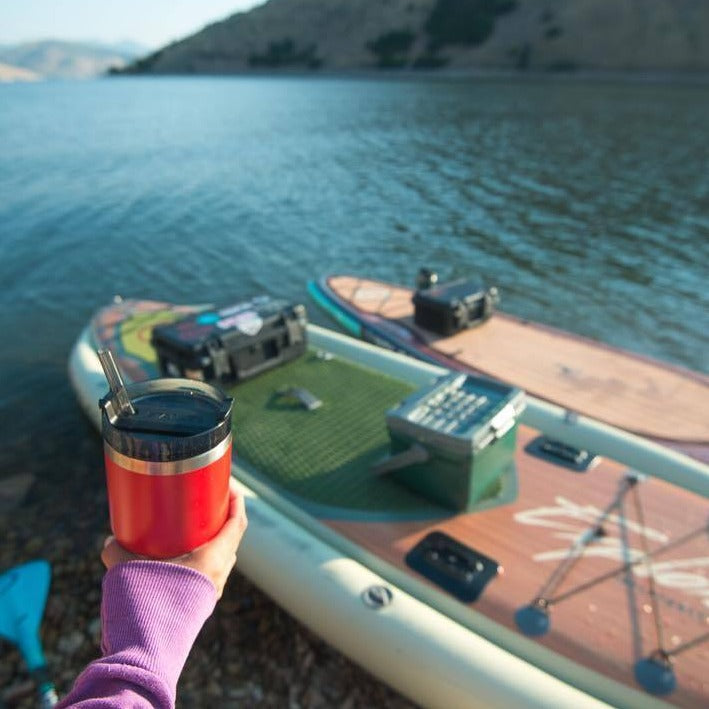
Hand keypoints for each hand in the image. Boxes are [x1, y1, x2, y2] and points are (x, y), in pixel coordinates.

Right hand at [102, 477, 247, 597]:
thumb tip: (110, 541)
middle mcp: (217, 577)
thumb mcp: (126, 569)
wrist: (145, 654)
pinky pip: (208, 577)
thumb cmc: (144, 605)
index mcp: (212, 560)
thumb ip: (118, 551)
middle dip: (223, 521)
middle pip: (231, 542)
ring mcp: (210, 594)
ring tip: (195, 530)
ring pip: (221, 561)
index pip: (237, 525)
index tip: (229, 487)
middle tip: (207, 505)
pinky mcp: (199, 608)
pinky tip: (182, 561)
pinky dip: (201, 563)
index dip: (237, 503)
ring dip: (213, 543)